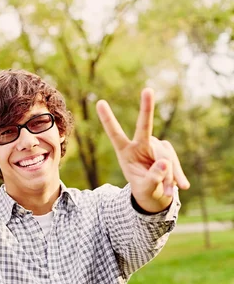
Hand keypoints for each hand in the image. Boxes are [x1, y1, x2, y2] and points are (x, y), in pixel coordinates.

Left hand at [96, 89, 189, 212]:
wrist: (155, 192)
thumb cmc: (144, 188)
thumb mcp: (144, 188)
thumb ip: (153, 177)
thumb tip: (165, 163)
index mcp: (125, 152)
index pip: (116, 134)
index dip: (108, 119)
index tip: (100, 102)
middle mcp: (140, 144)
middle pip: (145, 127)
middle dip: (146, 108)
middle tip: (148, 90)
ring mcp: (155, 145)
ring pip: (165, 157)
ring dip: (169, 177)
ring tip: (168, 193)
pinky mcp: (167, 150)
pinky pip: (174, 163)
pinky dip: (178, 176)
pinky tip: (183, 186)